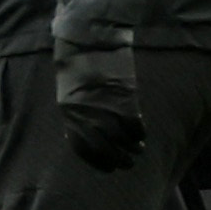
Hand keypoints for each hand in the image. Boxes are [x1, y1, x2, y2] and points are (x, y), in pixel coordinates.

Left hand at [56, 46, 145, 172]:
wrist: (88, 42)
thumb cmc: (78, 67)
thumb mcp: (69, 94)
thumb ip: (77, 115)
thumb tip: (86, 134)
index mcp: (70, 116)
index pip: (83, 149)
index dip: (98, 162)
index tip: (109, 167)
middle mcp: (87, 116)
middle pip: (105, 148)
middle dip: (118, 159)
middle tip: (128, 163)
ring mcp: (106, 108)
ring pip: (121, 140)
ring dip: (132, 149)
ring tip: (138, 150)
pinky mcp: (123, 99)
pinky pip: (134, 125)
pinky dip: (139, 133)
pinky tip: (142, 135)